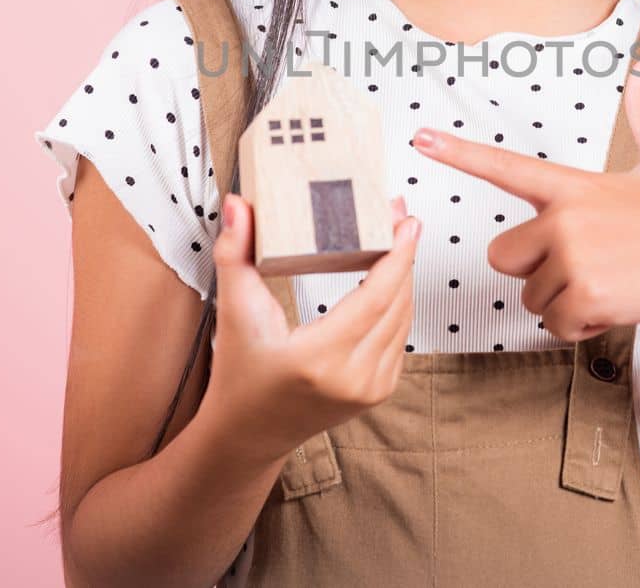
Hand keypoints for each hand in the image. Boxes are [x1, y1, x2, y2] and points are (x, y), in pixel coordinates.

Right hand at [198, 191, 421, 462]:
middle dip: (403, 256)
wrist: (248, 433)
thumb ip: (234, 253)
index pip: (376, 298)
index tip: (405, 222)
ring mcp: (371, 388)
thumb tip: (237, 207)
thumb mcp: (233, 311)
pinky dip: (398, 304)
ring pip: (404, 319)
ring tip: (396, 239)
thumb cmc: (240, 376)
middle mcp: (353, 378)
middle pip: (397, 303)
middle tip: (398, 217)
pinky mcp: (378, 391)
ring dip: (404, 277)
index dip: (397, 257)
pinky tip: (391, 278)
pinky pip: (400, 337)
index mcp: (319, 359)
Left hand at [411, 58, 639, 339]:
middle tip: (587, 267)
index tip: (420, 138)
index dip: (458, 152)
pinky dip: (581, 328)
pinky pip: (554, 325)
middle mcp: (563, 217)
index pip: (505, 167)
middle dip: (535, 271)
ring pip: (531, 298)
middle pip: (502, 256)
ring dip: (565, 303)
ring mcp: (571, 256)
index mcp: (574, 186)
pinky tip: (615, 308)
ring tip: (612, 285)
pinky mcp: (583, 295)